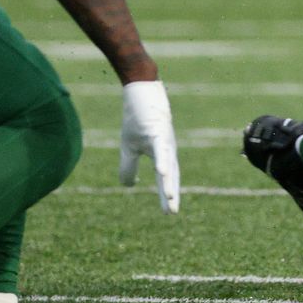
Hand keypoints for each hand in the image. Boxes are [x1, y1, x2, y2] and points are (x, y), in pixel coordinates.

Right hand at [120, 80, 180, 213]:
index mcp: (162, 153)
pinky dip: (162, 159)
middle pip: (171, 174)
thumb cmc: (137, 117)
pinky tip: (162, 172)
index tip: (169, 213)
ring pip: (168, 163)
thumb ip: (129, 167)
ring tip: (170, 198)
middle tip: (173, 213)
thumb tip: (129, 186)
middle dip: (171, 193)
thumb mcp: (129, 146)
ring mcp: (164, 138)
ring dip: (169, 181)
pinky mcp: (158, 129)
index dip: (167, 194)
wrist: (140, 90)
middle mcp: (167, 148)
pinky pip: (160, 147)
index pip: (166, 178)